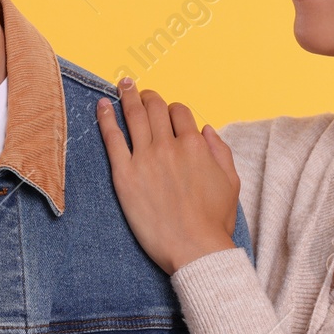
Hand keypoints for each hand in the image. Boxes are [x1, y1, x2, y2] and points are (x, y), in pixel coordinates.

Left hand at [95, 77, 239, 274]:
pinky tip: (102, 105)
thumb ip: (220, 150)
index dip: (173, 109)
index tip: (167, 113)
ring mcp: (145, 159)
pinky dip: (106, 118)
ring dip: (127, 96)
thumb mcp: (231, 182)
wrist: (194, 248)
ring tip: (122, 85)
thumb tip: (206, 129)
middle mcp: (168, 146)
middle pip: (155, 108)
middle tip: (139, 90)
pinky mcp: (124, 175)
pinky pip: (112, 139)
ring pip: (134, 116)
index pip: (179, 112)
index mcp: (194, 145)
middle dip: (148, 95)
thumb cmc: (214, 220)